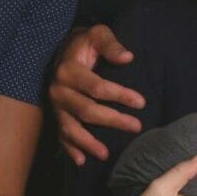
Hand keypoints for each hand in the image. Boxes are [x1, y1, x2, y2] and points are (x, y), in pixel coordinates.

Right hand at [48, 24, 142, 163]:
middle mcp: (58, 90)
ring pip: (71, 128)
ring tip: (105, 154)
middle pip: (86, 110)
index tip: (141, 103)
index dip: (119, 95)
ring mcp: (55, 106)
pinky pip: (61, 135)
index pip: (97, 87)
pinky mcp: (56, 115)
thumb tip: (128, 57)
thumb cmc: (86, 43)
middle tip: (136, 127)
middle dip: (112, 120)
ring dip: (87, 143)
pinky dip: (70, 149)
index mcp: (69, 70)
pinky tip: (81, 161)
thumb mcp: (98, 34)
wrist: (64, 50)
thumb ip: (111, 44)